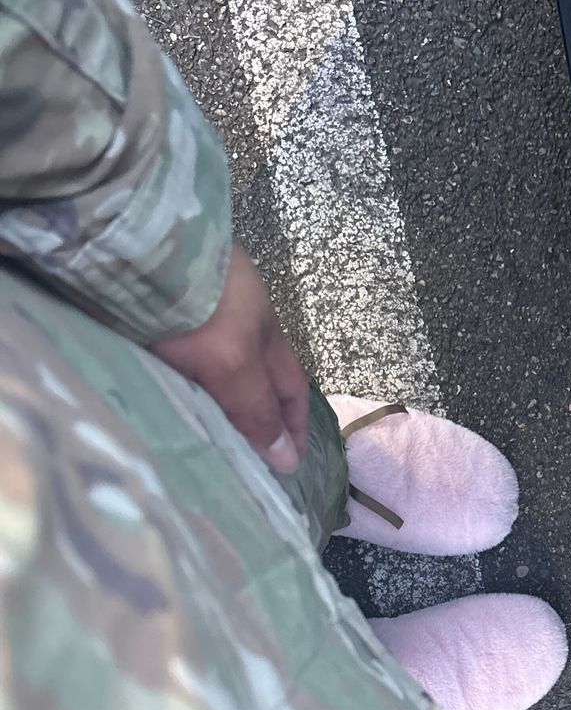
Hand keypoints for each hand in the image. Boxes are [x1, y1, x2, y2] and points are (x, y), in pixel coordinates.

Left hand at [151, 243, 308, 473]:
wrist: (138, 247)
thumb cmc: (197, 305)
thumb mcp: (234, 363)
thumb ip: (255, 408)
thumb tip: (286, 460)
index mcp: (266, 332)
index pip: (290, 389)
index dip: (293, 425)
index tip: (289, 463)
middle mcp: (237, 321)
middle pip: (254, 379)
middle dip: (256, 416)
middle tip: (245, 457)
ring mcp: (196, 312)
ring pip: (215, 368)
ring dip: (216, 400)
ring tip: (206, 436)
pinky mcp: (155, 310)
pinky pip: (176, 357)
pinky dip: (181, 380)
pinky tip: (169, 395)